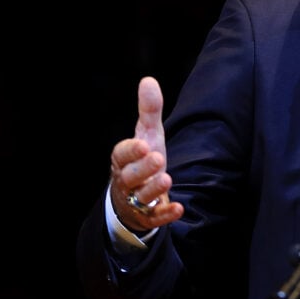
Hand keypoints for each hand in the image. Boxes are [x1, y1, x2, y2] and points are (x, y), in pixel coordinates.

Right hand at [109, 76, 183, 231]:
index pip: (121, 155)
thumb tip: (148, 80)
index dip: (130, 150)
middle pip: (130, 176)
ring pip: (141, 198)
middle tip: (157, 158)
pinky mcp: (148, 217)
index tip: (143, 144)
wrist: (135, 197)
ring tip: (167, 178)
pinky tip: (179, 208)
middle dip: (142, 168)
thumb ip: (149, 110)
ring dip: (153, 189)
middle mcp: (126, 181)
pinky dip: (165, 214)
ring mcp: (136, 201)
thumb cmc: (141, 159)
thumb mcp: (147, 134)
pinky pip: (155, 218)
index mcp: (123, 160)